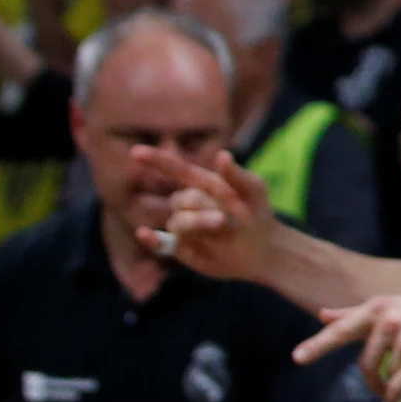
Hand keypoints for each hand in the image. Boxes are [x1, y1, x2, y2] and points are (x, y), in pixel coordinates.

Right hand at [127, 145, 285, 282]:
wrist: (264, 249)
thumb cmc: (257, 212)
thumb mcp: (254, 191)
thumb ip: (238, 175)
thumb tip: (222, 155)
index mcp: (201, 184)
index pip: (175, 170)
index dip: (157, 160)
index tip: (136, 152)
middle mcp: (187, 204)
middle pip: (180, 200)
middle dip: (200, 205)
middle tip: (225, 216)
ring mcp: (183, 227)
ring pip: (177, 222)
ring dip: (196, 223)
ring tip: (222, 224)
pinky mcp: (182, 249)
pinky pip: (160, 244)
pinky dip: (150, 240)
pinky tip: (144, 233)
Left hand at [295, 293, 400, 396]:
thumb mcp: (395, 308)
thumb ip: (356, 314)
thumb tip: (322, 314)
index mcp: (381, 308)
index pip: (344, 329)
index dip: (319, 345)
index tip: (297, 358)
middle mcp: (391, 321)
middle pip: (365, 363)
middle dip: (372, 379)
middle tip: (380, 387)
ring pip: (382, 377)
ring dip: (389, 387)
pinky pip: (396, 389)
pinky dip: (397, 396)